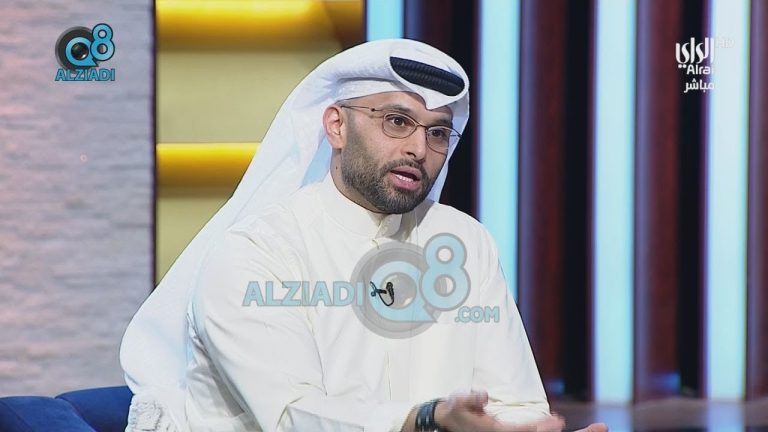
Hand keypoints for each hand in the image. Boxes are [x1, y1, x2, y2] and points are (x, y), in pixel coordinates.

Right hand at [433, 391, 608, 431]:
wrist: (451, 422)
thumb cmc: (456, 411)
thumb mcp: (457, 403)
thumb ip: (468, 399)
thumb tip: (483, 395)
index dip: (541, 429)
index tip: (558, 421)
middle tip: (601, 427)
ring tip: (600, 428)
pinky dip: (554, 430)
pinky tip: (566, 424)